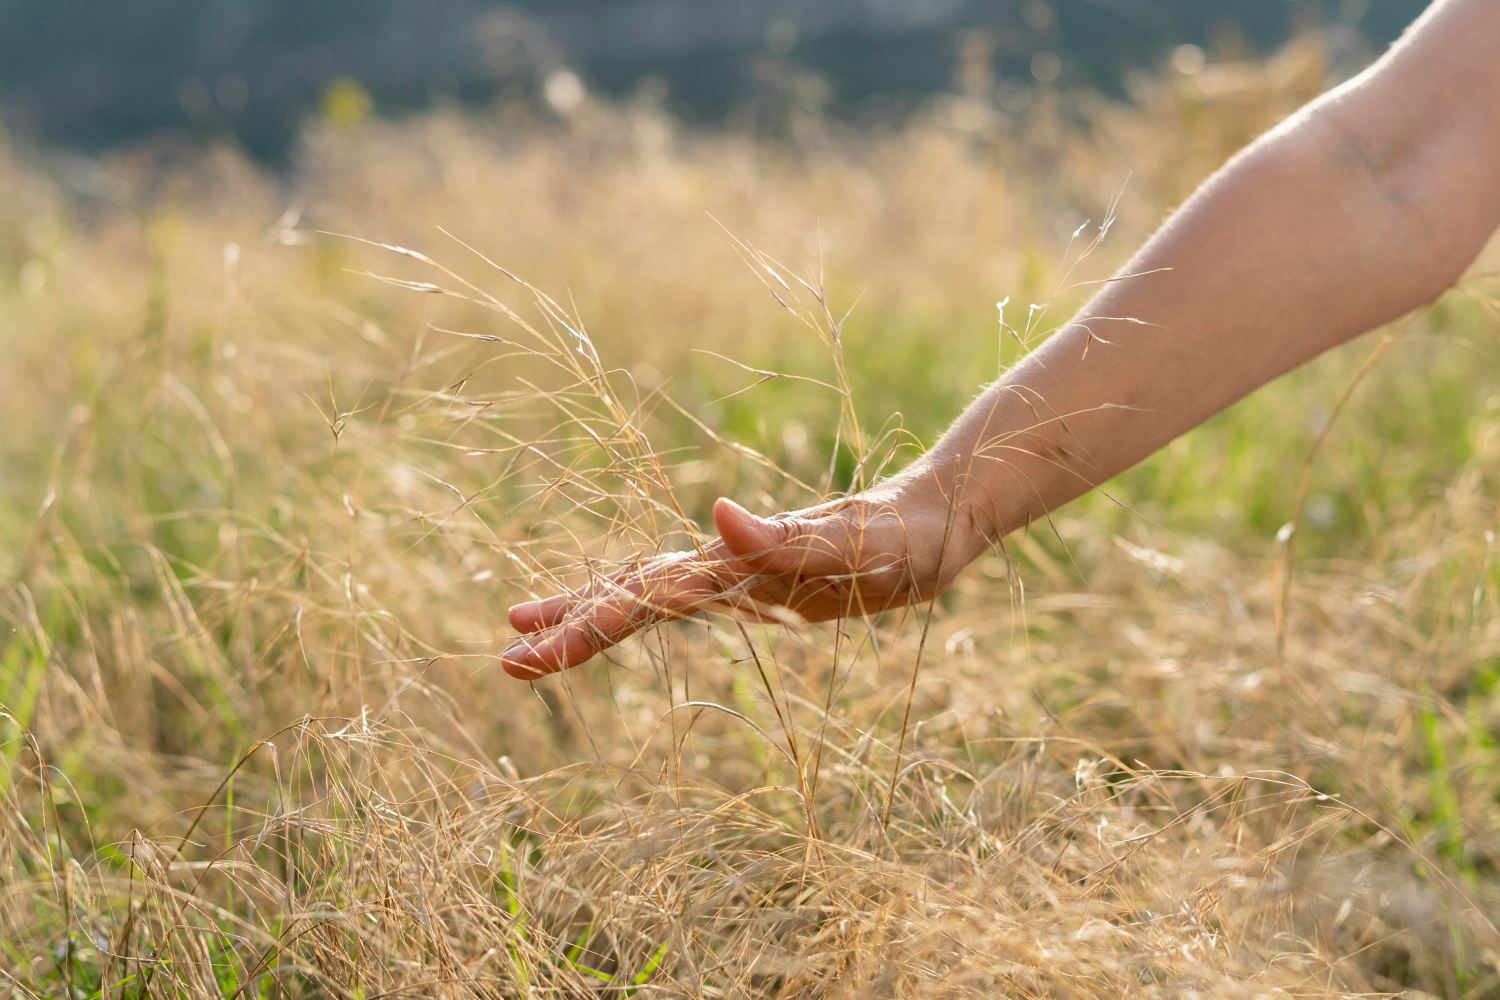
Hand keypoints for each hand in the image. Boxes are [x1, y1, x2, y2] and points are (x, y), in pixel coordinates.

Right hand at [501, 473, 985, 678]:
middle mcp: (728, 562)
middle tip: (508, 659)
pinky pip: (681, 603)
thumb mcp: (862, 545)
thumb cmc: (908, 537)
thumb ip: (792, 538)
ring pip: (646, 593)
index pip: (648, 596)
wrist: (937, 518)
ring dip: (588, 612)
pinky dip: (637, 611)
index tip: (531, 650)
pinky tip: (616, 619)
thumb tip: (718, 514)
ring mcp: (740, 574)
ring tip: (527, 630)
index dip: (589, 623)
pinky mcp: (758, 587)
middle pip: (631, 591)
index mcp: (739, 560)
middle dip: (570, 625)